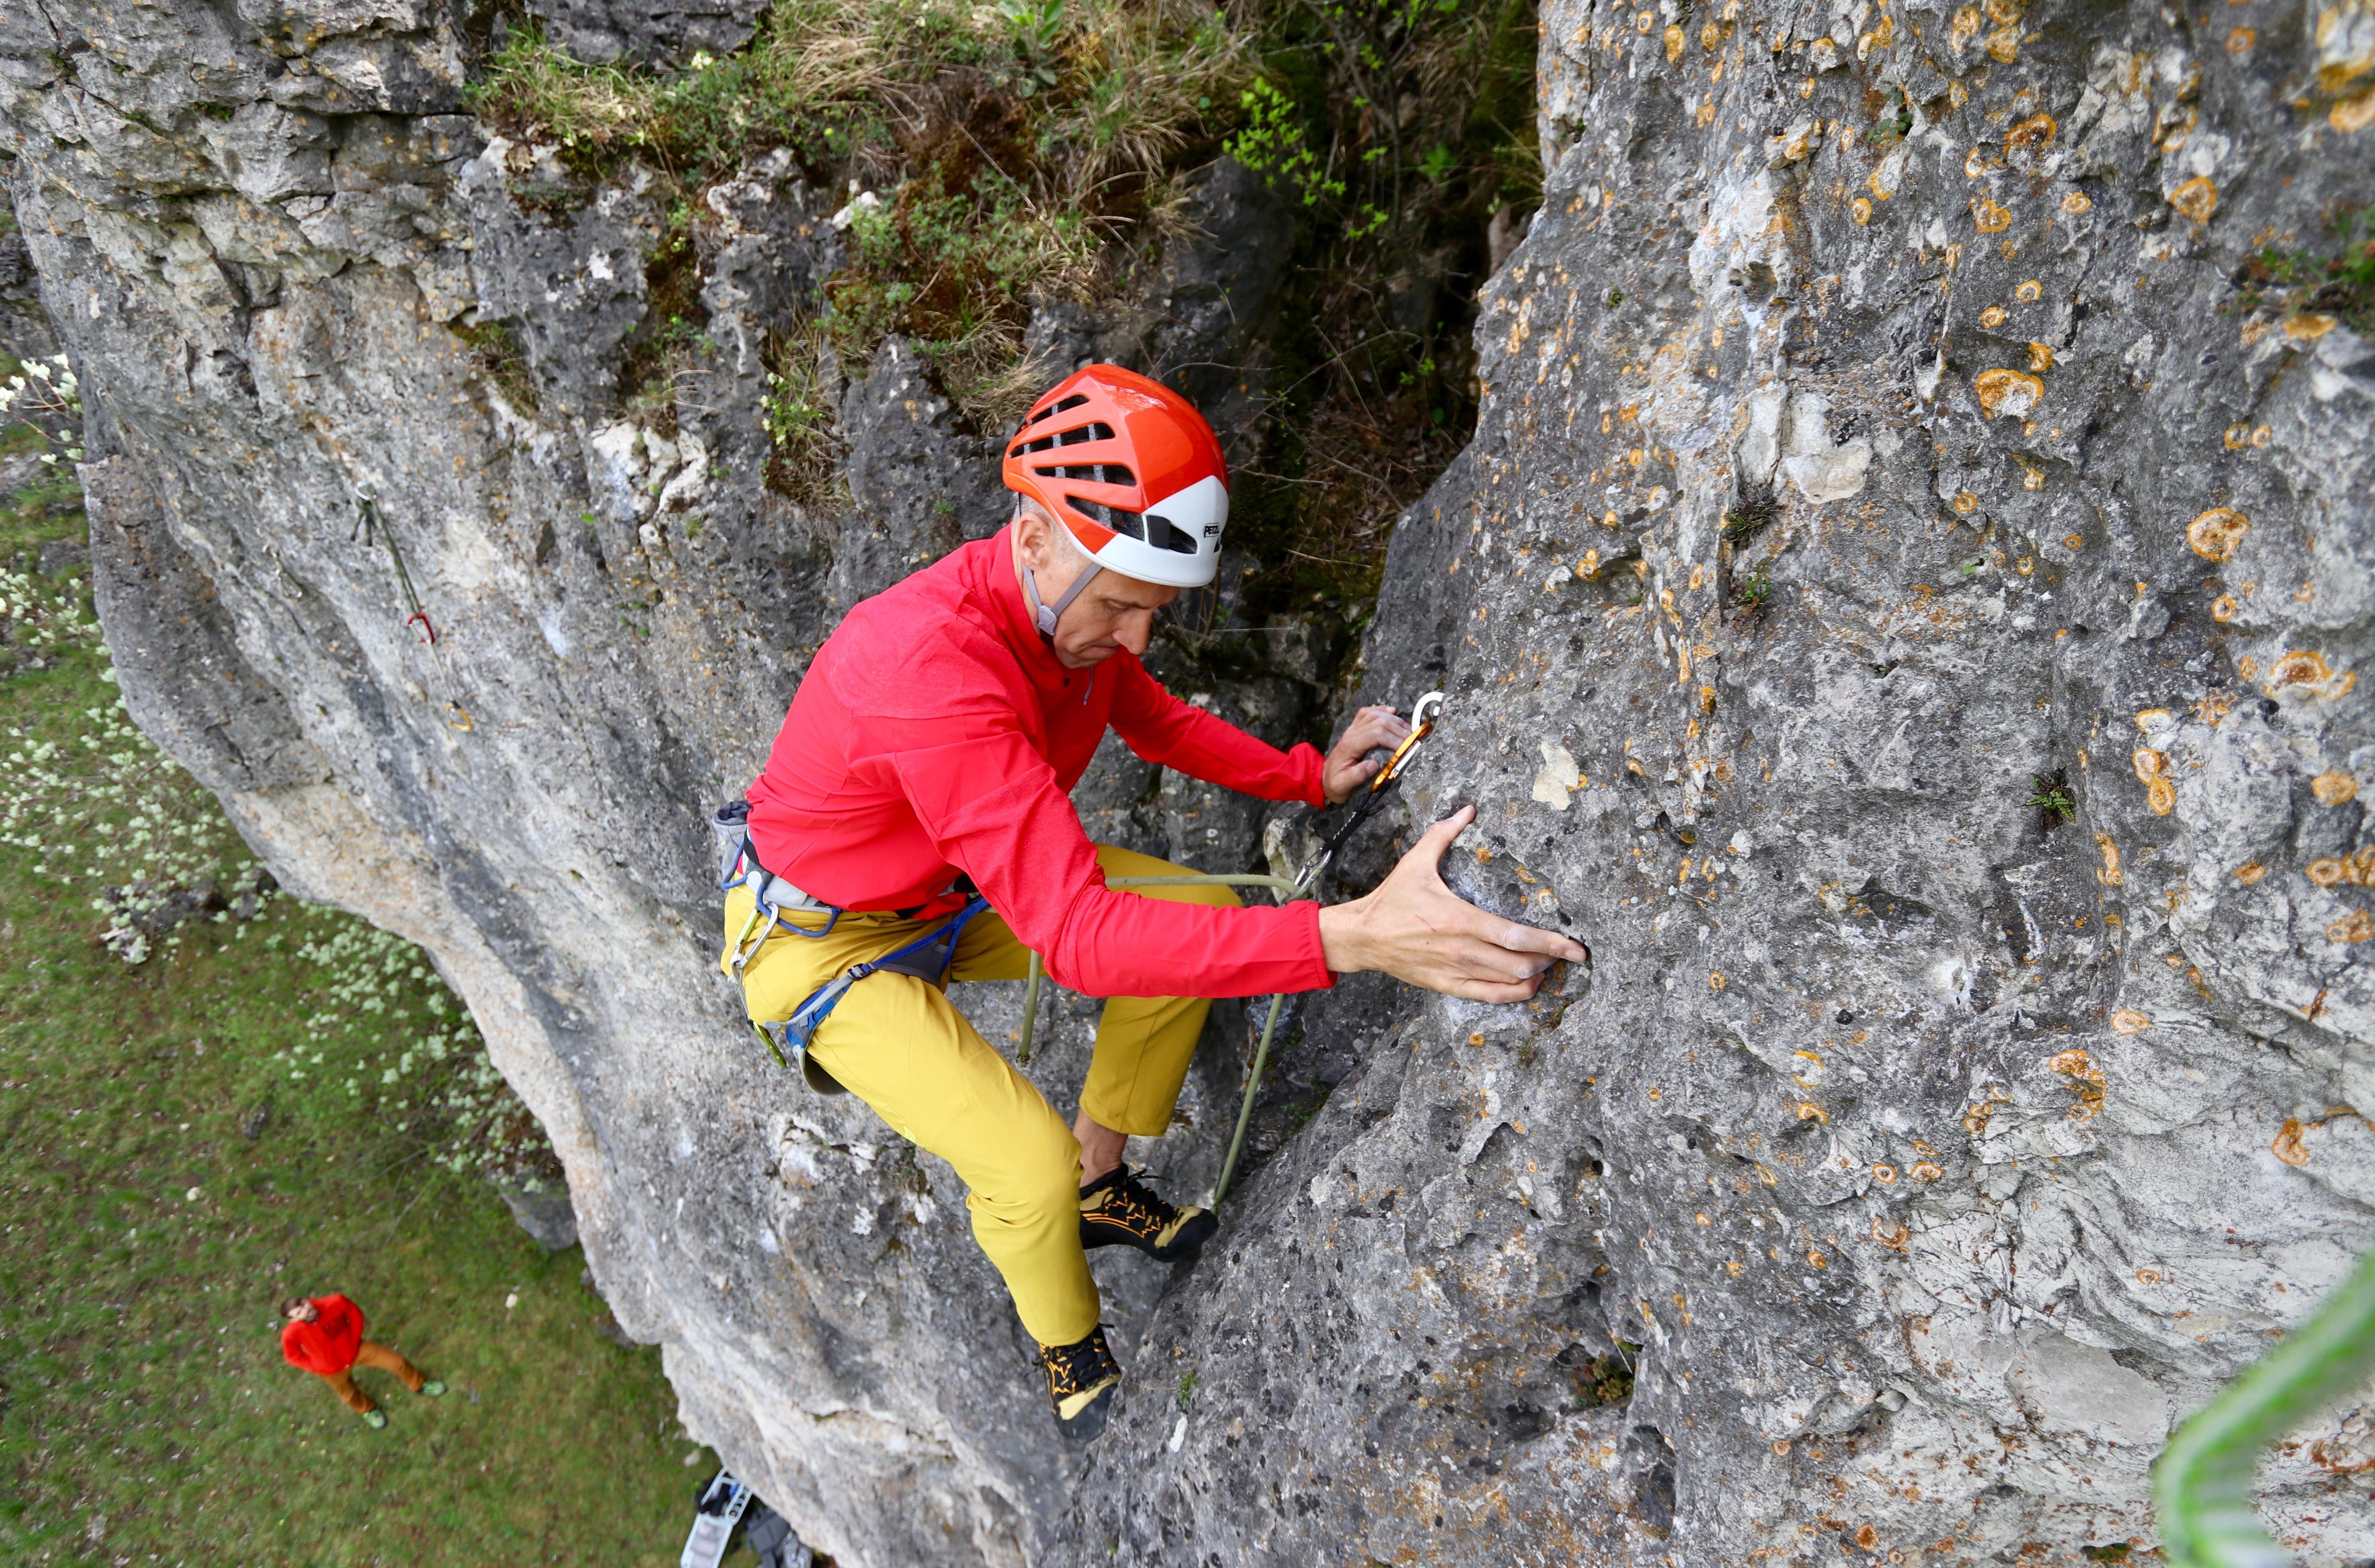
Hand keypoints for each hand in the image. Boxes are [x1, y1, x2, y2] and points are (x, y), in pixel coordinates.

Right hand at [1317, 806, 1588, 1000]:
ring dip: (1536, 977)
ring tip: (1549, 966)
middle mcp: (1463, 950)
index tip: (1575, 946)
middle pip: (1521, 963)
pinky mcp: (1448, 986)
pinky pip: (1490, 996)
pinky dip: (1515, 993)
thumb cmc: (1393, 899)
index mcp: (1461, 919)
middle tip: (1565, 952)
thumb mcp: (1416, 861)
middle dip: (1551, 960)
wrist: (1363, 937)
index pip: (1517, 936)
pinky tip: (1527, 984)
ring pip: (1510, 983)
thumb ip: (1444, 834)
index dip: (1552, 943)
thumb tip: (1468, 809)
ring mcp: (1456, 971)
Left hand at [1322, 704, 1414, 804]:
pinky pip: (1367, 713)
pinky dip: (1381, 710)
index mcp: (1350, 746)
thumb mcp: (1342, 785)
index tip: (1408, 748)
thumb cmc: (1335, 784)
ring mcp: (1353, 729)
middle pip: (1379, 722)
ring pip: (1375, 715)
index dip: (1394, 739)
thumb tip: (1373, 765)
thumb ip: (1356, 776)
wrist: (1323, 779)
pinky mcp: (1355, 728)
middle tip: (1414, 741)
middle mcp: (1351, 733)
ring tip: (1409, 731)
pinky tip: (1393, 711)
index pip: (1376, 734)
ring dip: (1394, 720)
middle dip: (1399, 730)